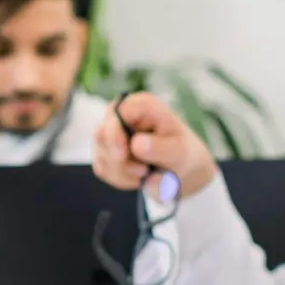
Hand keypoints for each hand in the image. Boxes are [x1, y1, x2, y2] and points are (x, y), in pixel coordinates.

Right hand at [93, 93, 216, 197]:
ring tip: (147, 174)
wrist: (182, 169)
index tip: (122, 155)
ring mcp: (112, 134)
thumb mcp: (179, 151)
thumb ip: (160, 148)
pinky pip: (103, 169)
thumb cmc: (183, 153)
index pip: (116, 112)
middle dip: (120, 160)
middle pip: (102, 134)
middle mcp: (122, 115)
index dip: (114, 132)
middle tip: (143, 172)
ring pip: (102, 155)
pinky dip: (120, 179)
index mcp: (142, 105)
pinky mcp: (107, 152)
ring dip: (123, 173)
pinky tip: (138, 178)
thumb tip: (136, 145)